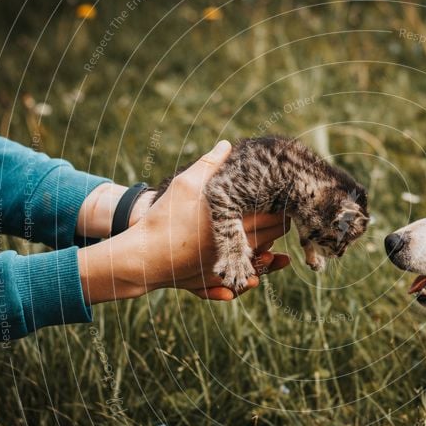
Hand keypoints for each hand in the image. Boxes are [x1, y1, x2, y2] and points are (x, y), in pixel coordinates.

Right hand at [77, 141, 290, 303]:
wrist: (143, 257)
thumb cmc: (164, 218)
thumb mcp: (185, 185)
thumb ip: (210, 165)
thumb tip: (227, 145)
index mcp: (237, 221)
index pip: (276, 211)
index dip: (282, 201)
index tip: (281, 191)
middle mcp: (240, 246)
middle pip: (277, 232)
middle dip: (282, 220)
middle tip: (281, 207)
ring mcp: (232, 265)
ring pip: (267, 257)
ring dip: (273, 244)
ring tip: (272, 231)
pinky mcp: (220, 280)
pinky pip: (248, 279)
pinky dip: (259, 269)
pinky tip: (261, 260)